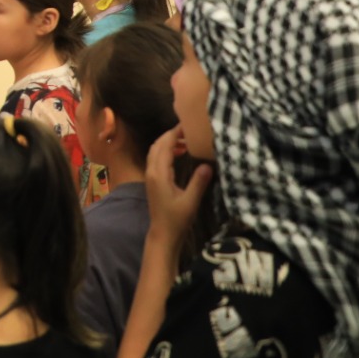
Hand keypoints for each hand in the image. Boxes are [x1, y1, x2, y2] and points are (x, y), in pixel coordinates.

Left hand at [144, 126, 212, 247]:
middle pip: (157, 145)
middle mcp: (151, 171)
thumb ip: (198, 182)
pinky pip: (156, 158)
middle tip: (189, 130)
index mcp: (159, 174)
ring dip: (168, 143)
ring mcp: (150, 175)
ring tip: (186, 141)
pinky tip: (180, 153)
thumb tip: (208, 164)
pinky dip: (166, 151)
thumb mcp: (190, 201)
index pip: (164, 146)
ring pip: (155, 151)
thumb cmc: (177, 218)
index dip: (174, 133)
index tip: (188, 125)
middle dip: (171, 135)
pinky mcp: (153, 180)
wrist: (163, 233)